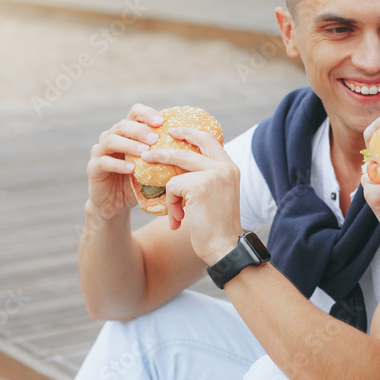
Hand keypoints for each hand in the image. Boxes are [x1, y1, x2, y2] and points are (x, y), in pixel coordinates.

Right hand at [87, 103, 162, 220]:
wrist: (117, 204)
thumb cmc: (140, 183)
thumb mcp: (155, 168)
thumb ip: (168, 157)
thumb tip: (197, 151)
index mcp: (127, 132)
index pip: (135, 113)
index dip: (147, 114)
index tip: (162, 121)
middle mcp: (111, 137)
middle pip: (123, 125)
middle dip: (140, 130)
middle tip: (155, 139)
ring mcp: (100, 151)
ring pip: (111, 140)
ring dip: (130, 145)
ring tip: (145, 152)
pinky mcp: (93, 168)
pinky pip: (104, 162)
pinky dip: (119, 164)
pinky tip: (132, 169)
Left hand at [144, 126, 241, 264]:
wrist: (224, 247)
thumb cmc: (218, 227)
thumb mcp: (218, 196)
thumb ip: (207, 178)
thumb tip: (183, 168)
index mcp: (230, 168)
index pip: (210, 140)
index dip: (191, 133)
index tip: (175, 132)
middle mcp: (225, 167)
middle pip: (190, 146)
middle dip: (167, 148)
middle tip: (149, 153)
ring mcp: (214, 174)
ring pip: (178, 165)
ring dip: (165, 181)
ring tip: (158, 191)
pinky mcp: (200, 186)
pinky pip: (172, 186)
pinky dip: (171, 204)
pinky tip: (179, 219)